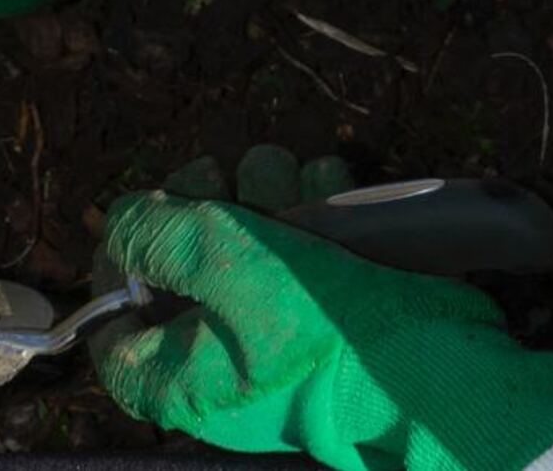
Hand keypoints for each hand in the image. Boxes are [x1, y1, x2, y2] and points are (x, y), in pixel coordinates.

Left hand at [95, 179, 552, 470]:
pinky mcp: (326, 320)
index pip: (111, 324)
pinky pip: (302, 258)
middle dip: (206, 208)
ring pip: (247, 252)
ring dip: (264, 196)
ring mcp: (274, 342)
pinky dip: (311, 214)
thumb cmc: (323, 330)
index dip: (121, 258)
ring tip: (290, 176)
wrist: (441, 377)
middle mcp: (219, 364)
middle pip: (182, 273)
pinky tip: (327, 186)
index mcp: (177, 376)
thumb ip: (160, 236)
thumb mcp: (227, 267)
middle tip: (225, 175)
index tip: (146, 211)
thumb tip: (122, 221)